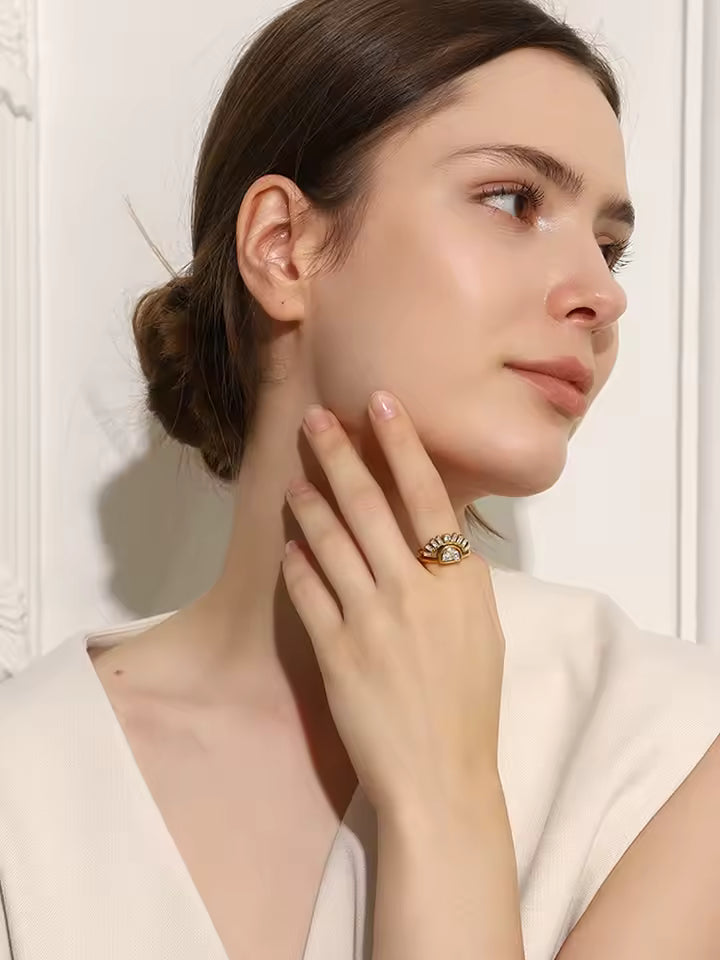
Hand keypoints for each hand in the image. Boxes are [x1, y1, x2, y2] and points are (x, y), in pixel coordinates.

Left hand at [282, 391, 506, 818]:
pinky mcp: (335, 651)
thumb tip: (433, 527)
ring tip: (295, 477)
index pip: (426, 494)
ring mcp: (371, 618)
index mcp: (458, 580)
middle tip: (315, 419)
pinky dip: (297, 561)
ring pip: (330, 540)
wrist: (442, 777)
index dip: (400, 442)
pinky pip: (309, 591)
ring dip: (309, 502)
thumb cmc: (470, 703)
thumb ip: (455, 575)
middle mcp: (413, 589)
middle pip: (369, 505)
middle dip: (339, 454)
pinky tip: (288, 543)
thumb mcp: (482, 628)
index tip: (379, 403)